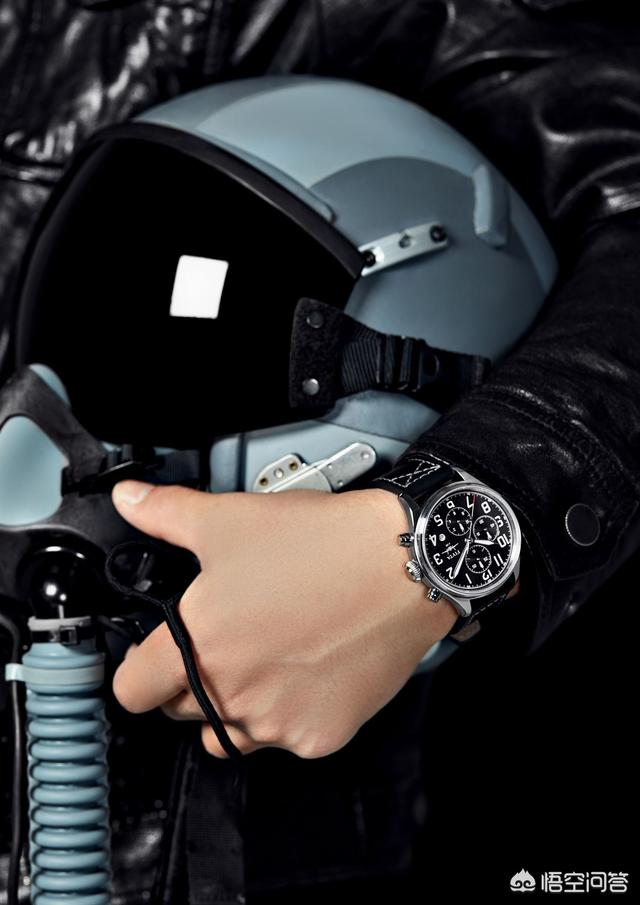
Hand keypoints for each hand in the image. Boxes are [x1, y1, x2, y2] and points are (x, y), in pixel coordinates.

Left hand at [110, 482, 462, 758]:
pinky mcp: (319, 735)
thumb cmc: (321, 545)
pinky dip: (289, 714)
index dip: (138, 669)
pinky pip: (285, 739)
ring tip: (265, 657)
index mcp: (197, 644)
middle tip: (225, 640)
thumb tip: (130, 500)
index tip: (153, 657)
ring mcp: (277, 720)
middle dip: (190, 679)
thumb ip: (165, 513)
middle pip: (180, 710)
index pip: (131, 690)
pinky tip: (306, 671)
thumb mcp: (230, 519)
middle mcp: (231, 692)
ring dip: (235, 705)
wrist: (403, 567)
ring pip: (231, 732)